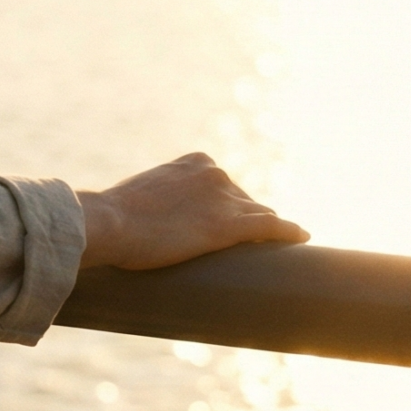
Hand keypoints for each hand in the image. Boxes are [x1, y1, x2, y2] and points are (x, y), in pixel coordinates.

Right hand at [77, 153, 307, 270]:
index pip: (226, 185)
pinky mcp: (228, 226)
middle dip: (246, 220)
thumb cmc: (115, 216)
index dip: (229, 207)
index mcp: (195, 161)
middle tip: (246, 245)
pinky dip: (289, 231)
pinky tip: (302, 237)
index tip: (229, 223)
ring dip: (266, 231)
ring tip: (275, 249)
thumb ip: (158, 201)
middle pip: (245, 200)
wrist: (109, 222)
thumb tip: (149, 221)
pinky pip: (271, 226)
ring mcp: (224, 199)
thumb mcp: (140, 196)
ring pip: (258, 216)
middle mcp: (215, 173)